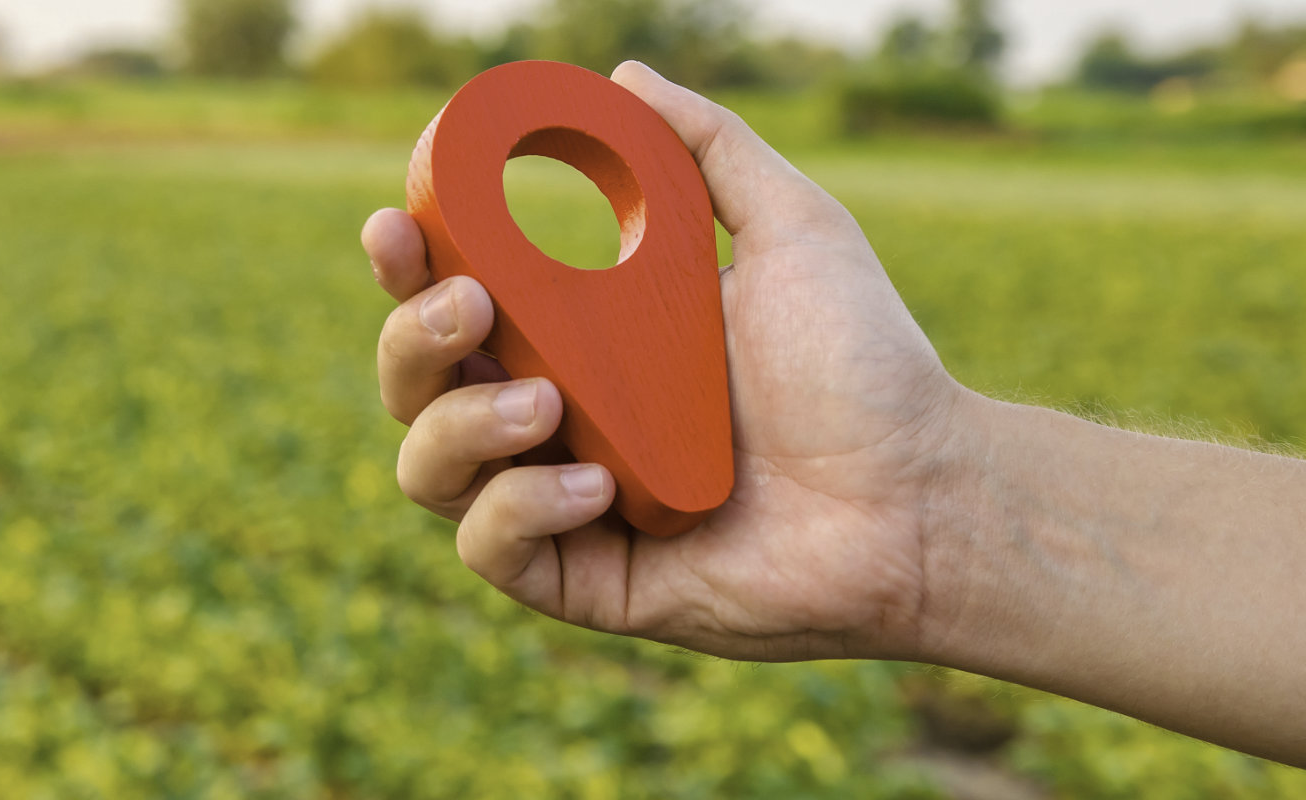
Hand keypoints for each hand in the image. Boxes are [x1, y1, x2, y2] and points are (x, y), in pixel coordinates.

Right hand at [362, 61, 975, 661]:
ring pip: (427, 470)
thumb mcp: (793, 228)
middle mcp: (553, 419)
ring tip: (545, 403)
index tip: (397, 222)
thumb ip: (709, 149)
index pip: (453, 300)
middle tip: (468, 304)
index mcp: (580, 340)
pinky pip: (492, 551)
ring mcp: (562, 503)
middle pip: (416, 383)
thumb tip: (626, 77)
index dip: (407, 265)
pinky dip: (517, 510)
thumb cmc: (865, 367)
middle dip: (413, 340)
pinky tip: (589, 485)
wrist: (925, 496)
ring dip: (460, 423)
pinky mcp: (585, 580)